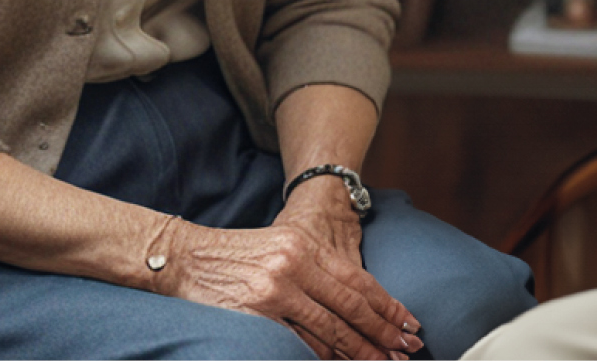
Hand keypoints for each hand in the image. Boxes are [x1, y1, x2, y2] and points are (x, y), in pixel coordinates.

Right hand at [150, 210, 420, 359]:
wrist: (186, 257)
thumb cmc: (239, 254)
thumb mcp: (285, 246)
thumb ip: (319, 269)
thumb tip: (360, 303)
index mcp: (306, 246)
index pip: (359, 281)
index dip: (388, 305)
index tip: (409, 323)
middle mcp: (294, 266)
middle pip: (350, 307)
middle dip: (381, 332)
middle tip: (405, 349)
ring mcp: (274, 292)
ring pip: (328, 330)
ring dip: (356, 351)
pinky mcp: (255, 315)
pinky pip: (297, 343)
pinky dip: (320, 356)